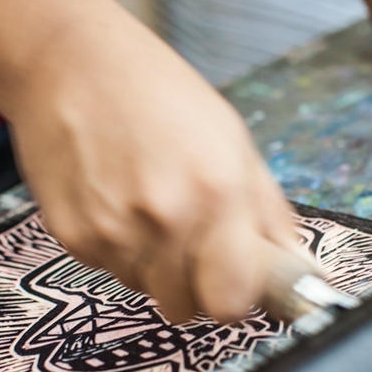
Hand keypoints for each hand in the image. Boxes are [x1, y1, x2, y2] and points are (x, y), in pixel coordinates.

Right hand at [0, 0, 299, 323]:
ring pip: (144, 287)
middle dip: (194, 283)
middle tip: (191, 237)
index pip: (232, 302)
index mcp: (215, 194)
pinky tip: (114, 197)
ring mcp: (110, 231)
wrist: (71, 63)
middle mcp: (163, 219)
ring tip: (147, 203)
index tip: (235, 279)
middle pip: (185, 307)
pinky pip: (106, 266)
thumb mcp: (233, 142)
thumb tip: (300, 274)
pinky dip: (115, 244)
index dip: (235, 295)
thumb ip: (269, 216)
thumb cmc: (158, 94)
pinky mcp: (71, 235)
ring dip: (152, 262)